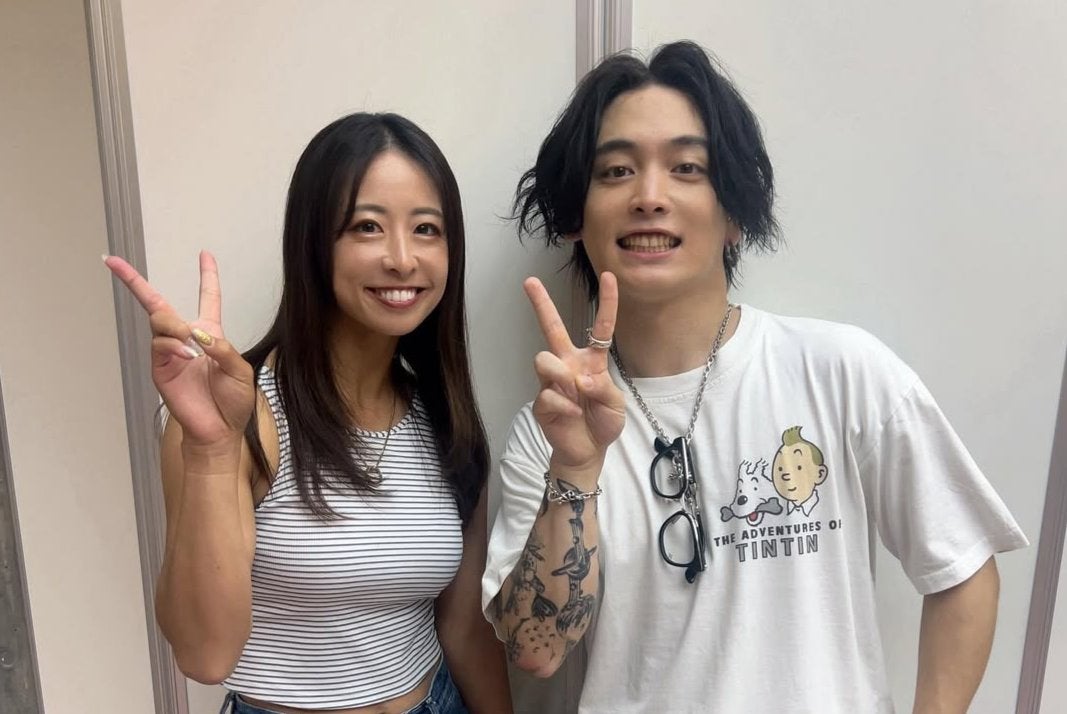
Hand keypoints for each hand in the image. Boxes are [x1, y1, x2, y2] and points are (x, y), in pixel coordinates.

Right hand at [104, 251, 254, 446]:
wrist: (219, 430)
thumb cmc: (233, 401)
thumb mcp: (241, 370)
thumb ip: (223, 349)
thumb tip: (199, 332)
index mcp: (211, 334)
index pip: (209, 297)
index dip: (207, 275)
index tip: (205, 253)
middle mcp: (187, 338)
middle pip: (159, 302)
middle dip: (134, 281)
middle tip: (113, 263)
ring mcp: (170, 352)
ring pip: (159, 320)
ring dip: (173, 325)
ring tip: (191, 345)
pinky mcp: (160, 368)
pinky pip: (159, 345)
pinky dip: (173, 345)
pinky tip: (187, 354)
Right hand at [524, 272, 624, 481]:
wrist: (587, 451)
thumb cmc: (603, 423)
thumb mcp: (616, 405)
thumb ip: (604, 388)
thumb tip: (580, 379)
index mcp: (591, 361)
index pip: (600, 327)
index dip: (606, 303)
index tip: (609, 277)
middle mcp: (568, 364)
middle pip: (552, 328)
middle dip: (540, 304)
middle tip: (529, 281)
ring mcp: (552, 381)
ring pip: (544, 359)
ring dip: (560, 374)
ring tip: (572, 392)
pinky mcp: (541, 401)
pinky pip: (548, 394)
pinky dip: (564, 407)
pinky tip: (572, 416)